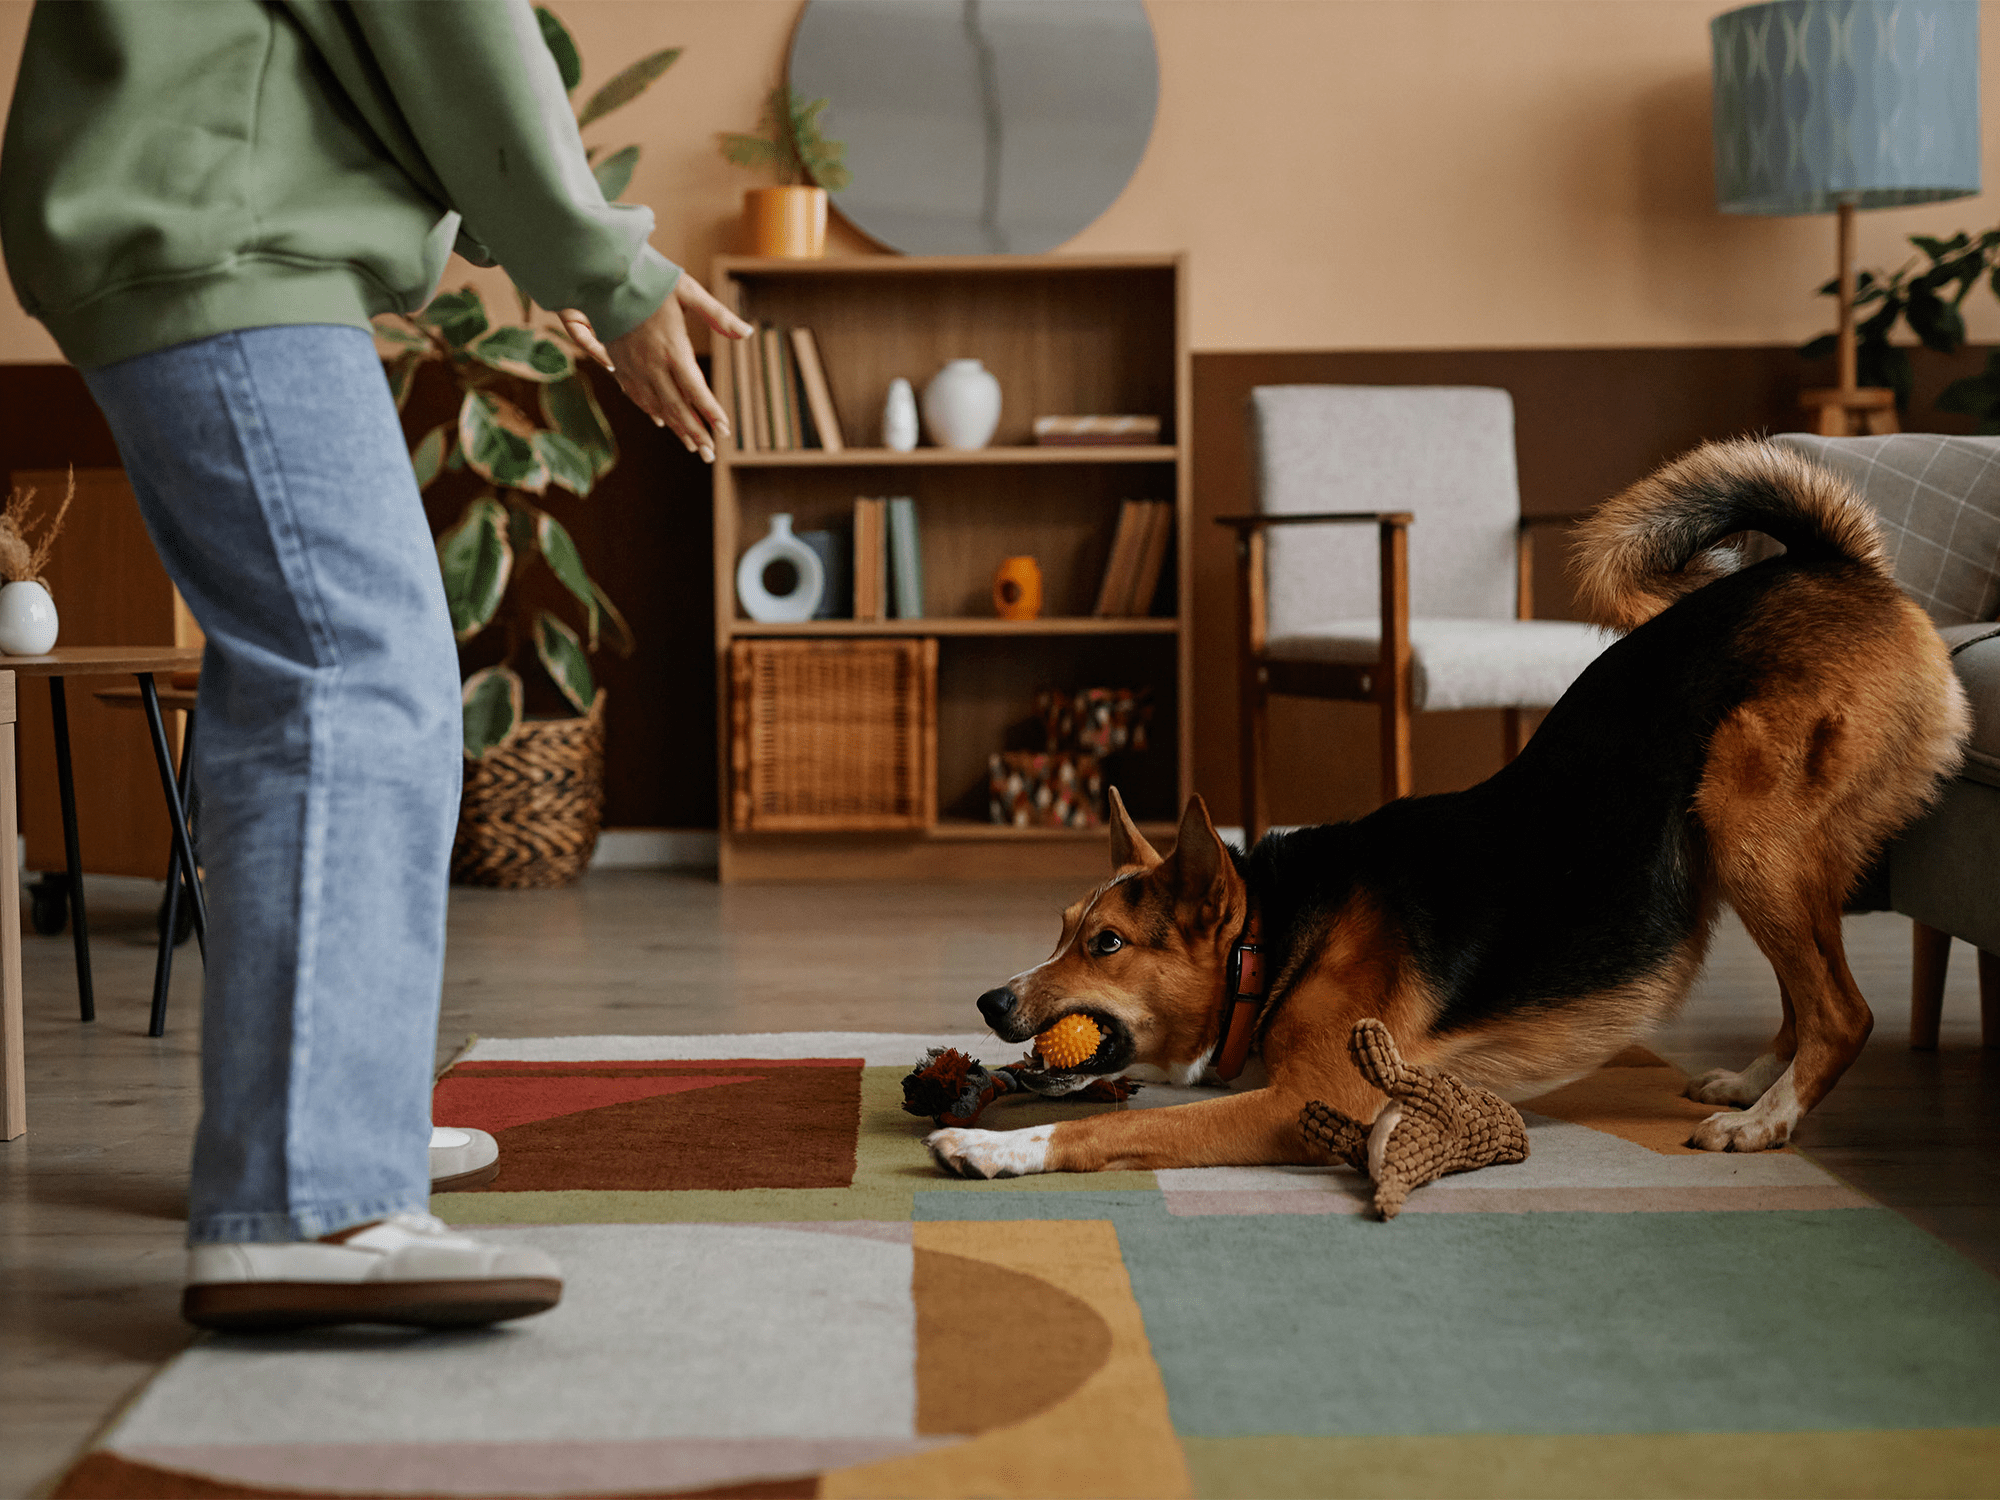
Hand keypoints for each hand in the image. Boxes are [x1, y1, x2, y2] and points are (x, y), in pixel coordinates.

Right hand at [558, 275, 753, 462]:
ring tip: (693, 448)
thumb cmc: (650, 281)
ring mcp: (634, 368)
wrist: (602, 278)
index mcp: (673, 349)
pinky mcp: (620, 365)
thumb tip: (747, 332)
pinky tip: (663, 422)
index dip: (711, 413)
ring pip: (657, 407)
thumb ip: (718, 315)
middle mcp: (653, 365)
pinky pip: (637, 397)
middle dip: (696, 433)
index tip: (725, 431)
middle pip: (678, 408)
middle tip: (710, 455)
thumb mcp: (688, 291)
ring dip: (677, 429)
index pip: (696, 390)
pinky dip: (652, 412)